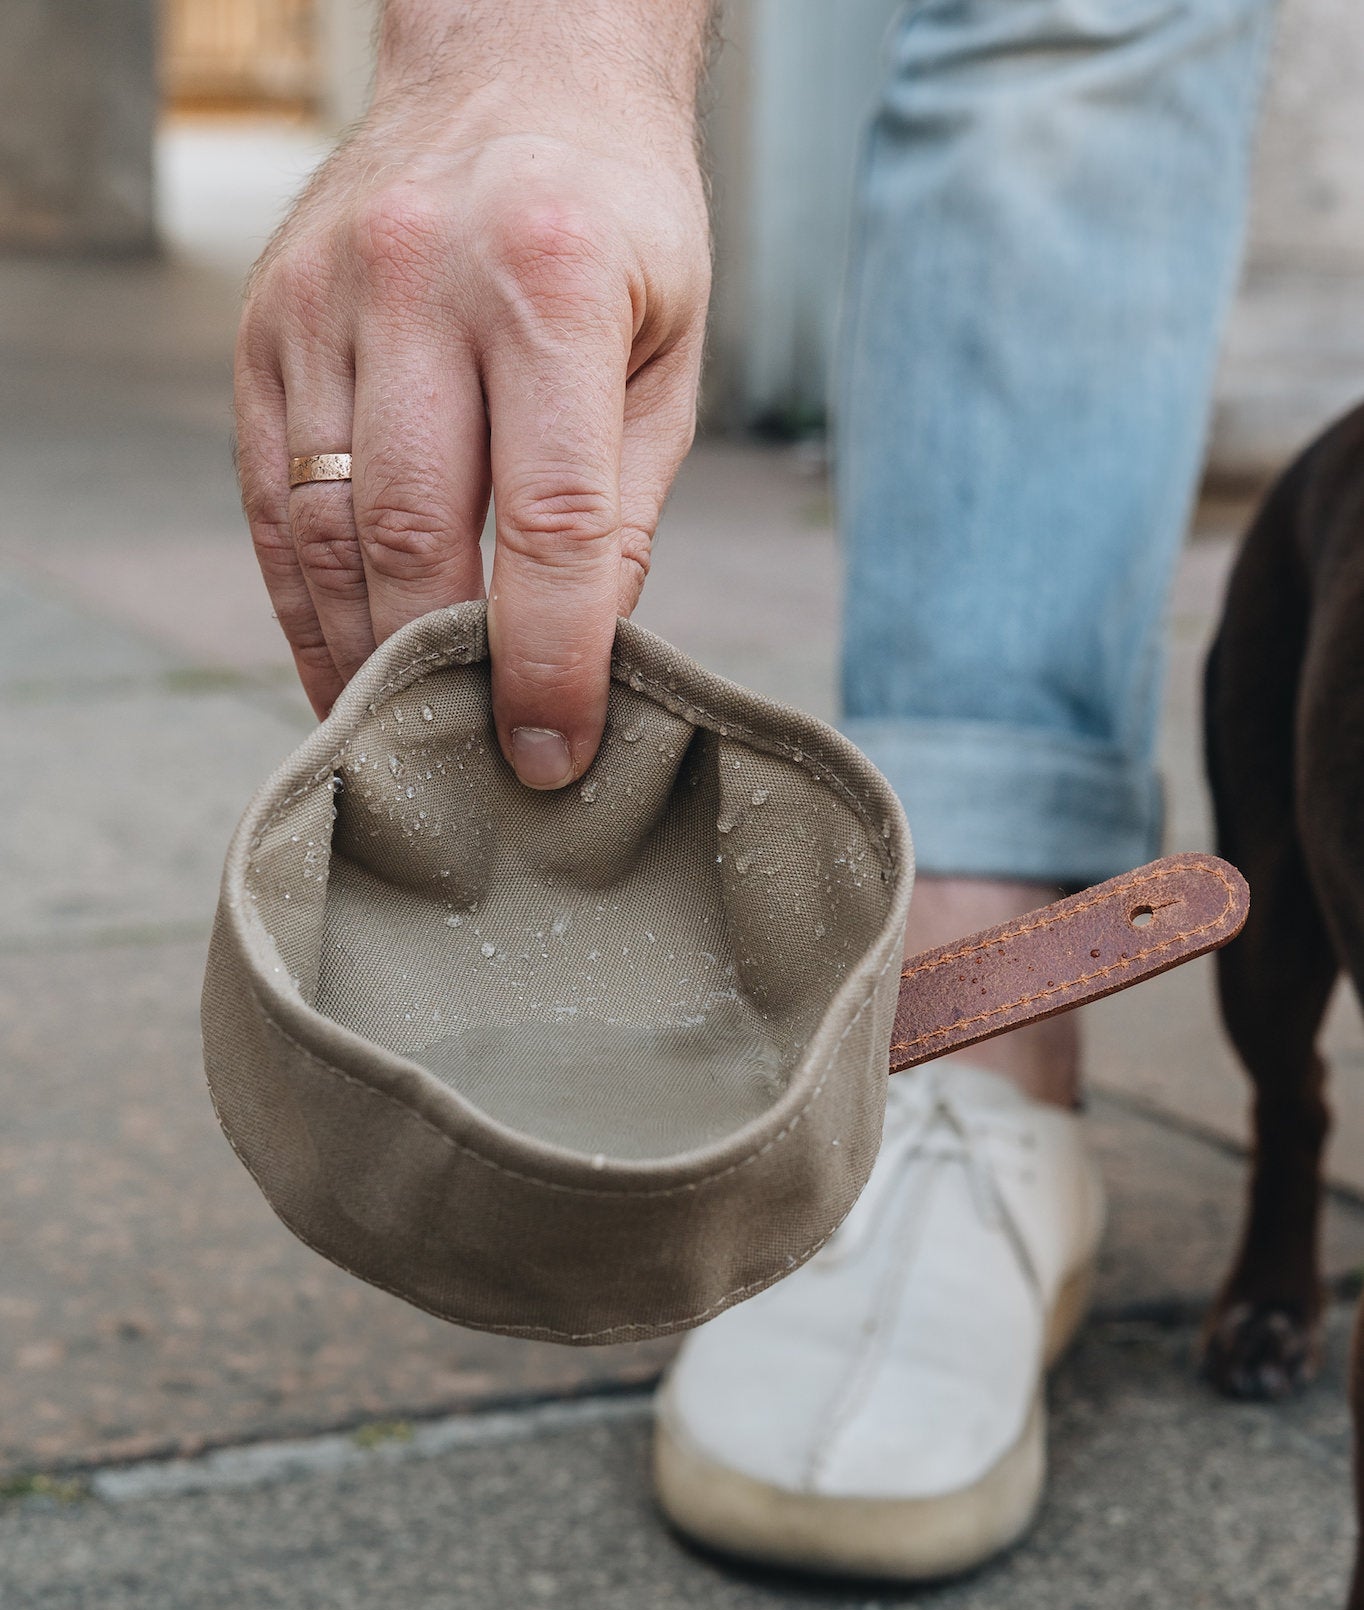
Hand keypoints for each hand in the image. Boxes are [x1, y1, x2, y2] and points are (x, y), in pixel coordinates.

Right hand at [234, 13, 709, 785]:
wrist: (514, 68)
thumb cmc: (616, 225)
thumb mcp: (668, 352)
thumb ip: (625, 509)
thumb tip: (580, 665)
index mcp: (552, 283)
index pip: (549, 523)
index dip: (550, 661)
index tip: (552, 754)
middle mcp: (422, 280)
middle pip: (416, 534)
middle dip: (446, 675)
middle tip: (474, 767)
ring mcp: (325, 301)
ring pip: (323, 528)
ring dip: (361, 655)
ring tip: (400, 736)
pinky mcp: (265, 328)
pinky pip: (267, 499)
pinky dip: (301, 602)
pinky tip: (339, 664)